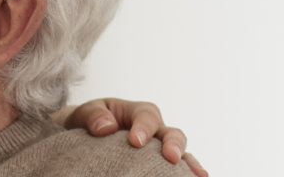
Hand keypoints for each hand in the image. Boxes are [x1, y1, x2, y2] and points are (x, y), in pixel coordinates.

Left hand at [60, 98, 207, 176]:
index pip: (146, 116)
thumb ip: (94, 115)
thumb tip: (107, 126)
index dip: (144, 128)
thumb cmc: (90, 122)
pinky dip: (187, 173)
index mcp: (138, 113)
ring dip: (189, 163)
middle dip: (174, 144)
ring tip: (198, 175)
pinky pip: (177, 169)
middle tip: (171, 157)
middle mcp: (155, 130)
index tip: (135, 141)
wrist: (87, 136)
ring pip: (181, 152)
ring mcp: (160, 148)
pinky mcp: (159, 164)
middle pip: (172, 133)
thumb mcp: (85, 113)